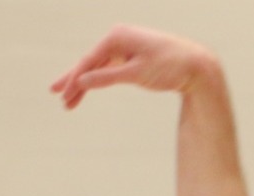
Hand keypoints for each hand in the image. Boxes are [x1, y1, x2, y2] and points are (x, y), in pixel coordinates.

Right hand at [51, 25, 217, 109]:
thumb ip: (108, 77)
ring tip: (69, 101)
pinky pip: (109, 69)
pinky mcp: (131, 56)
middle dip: (74, 80)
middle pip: (90, 62)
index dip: (74, 78)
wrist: (196, 65)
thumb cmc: (169, 66)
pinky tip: (87, 90)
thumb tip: (83, 81)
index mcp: (117, 36)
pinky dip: (99, 80)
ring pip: (98, 67)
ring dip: (85, 84)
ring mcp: (124, 47)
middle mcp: (118, 38)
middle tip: (57, 95)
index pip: (89, 60)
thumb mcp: (137, 73)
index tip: (64, 94)